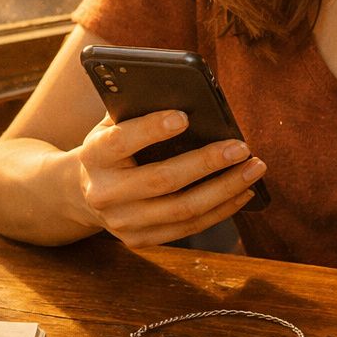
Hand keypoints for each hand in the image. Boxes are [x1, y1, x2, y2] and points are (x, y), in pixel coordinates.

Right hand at [74, 109, 263, 247]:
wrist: (83, 193)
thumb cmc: (110, 147)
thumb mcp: (112, 124)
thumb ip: (138, 109)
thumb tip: (188, 96)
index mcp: (94, 155)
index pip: (121, 141)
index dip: (151, 129)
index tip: (185, 117)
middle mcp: (104, 193)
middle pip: (162, 180)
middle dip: (206, 163)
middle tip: (241, 147)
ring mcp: (122, 222)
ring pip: (182, 210)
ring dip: (225, 190)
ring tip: (253, 169)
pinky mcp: (140, 240)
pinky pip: (188, 227)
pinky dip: (221, 210)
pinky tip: (243, 192)